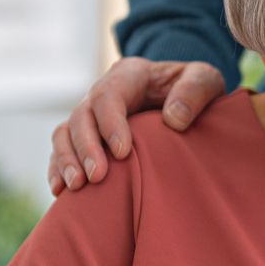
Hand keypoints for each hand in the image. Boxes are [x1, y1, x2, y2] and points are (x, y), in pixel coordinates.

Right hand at [48, 57, 225, 193]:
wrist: (186, 99)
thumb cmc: (195, 88)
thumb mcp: (206, 79)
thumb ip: (195, 91)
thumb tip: (173, 120)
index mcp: (130, 74)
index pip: (108, 95)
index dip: (110, 123)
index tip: (123, 152)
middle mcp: (103, 92)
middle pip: (81, 116)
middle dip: (85, 147)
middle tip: (97, 177)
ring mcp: (91, 115)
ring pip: (65, 132)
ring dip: (67, 160)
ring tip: (77, 187)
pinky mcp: (86, 136)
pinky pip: (62, 150)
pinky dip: (58, 168)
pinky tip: (61, 191)